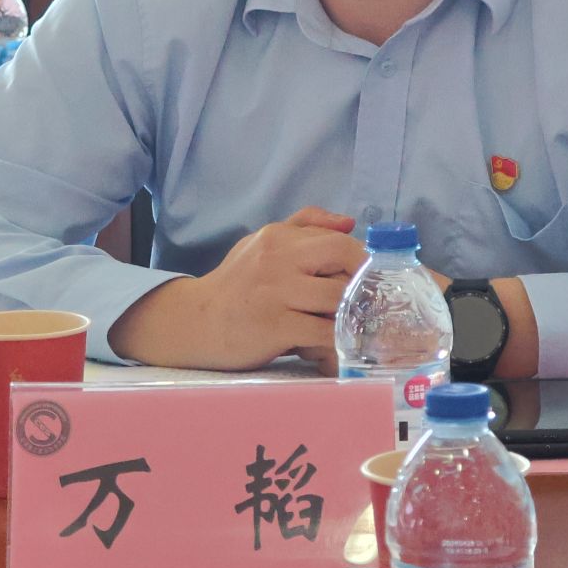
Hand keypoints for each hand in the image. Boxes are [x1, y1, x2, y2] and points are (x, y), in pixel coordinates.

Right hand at [109, 207, 359, 369]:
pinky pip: (322, 333)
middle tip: (370, 301)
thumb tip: (349, 223)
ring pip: (337, 298)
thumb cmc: (237, 285)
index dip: (362, 259)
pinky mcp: (274, 326)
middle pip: (342, 257)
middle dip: (364, 280)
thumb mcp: (263, 243)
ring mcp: (275, 293)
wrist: (196, 322)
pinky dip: (337, 341)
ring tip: (356, 325)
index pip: (336, 238)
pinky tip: (338, 345)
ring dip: (352, 313)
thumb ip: (305, 226)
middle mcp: (277, 259)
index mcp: (277, 237)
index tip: (370, 278)